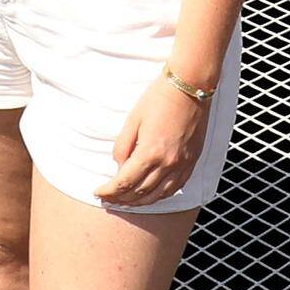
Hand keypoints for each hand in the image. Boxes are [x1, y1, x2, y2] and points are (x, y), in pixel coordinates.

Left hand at [97, 73, 208, 205]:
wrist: (190, 87)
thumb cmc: (159, 99)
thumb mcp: (133, 120)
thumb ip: (123, 146)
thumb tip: (119, 167)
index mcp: (150, 152)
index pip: (124, 182)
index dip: (109, 191)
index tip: (98, 192)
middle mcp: (167, 164)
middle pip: (140, 192)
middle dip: (121, 199)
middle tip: (108, 200)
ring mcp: (182, 165)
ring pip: (158, 195)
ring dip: (139, 202)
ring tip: (125, 202)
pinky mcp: (191, 162)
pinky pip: (175, 188)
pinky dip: (160, 195)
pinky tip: (150, 195)